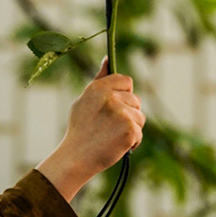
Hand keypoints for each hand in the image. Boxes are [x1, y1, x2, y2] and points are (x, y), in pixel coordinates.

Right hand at [35, 57, 145, 201]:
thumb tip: (108, 58)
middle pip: (135, 100)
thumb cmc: (80, 129)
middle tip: (111, 126)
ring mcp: (120, 113)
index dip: (124, 94)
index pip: (126, 81)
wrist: (75, 158)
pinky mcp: (129, 129)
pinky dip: (132, 142)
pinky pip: (139, 132)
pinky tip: (118, 146)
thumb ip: (100, 79)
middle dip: (128, 113)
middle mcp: (110, 97)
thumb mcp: (84, 99)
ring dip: (131, 128)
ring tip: (113, 136)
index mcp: (98, 87)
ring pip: (139, 117)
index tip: (116, 107)